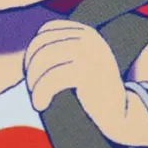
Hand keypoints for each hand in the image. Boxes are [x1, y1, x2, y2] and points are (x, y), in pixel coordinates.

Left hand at [23, 20, 147, 147]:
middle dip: (30, 68)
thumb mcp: (78, 64)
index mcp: (85, 33)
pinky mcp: (88, 71)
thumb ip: (59, 53)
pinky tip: (40, 104)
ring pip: (43, 60)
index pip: (45, 32)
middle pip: (41, 45)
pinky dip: (40, 93)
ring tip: (37, 99)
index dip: (32, 52)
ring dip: (33, 82)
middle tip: (33, 90)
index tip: (33, 74)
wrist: (121, 115)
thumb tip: (26, 55)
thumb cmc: (93, 93)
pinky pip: (51, 78)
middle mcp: (88, 38)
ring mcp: (89, 52)